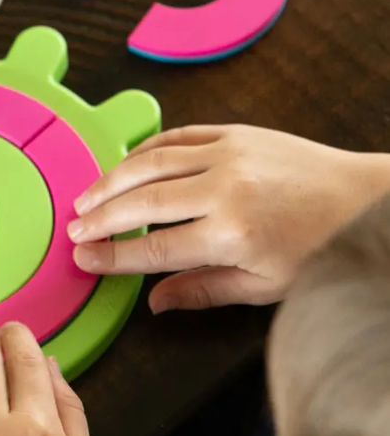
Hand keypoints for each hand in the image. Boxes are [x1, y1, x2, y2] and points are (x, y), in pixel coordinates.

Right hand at [68, 125, 389, 311]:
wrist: (363, 201)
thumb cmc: (320, 248)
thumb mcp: (264, 286)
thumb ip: (203, 290)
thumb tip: (154, 303)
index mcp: (232, 234)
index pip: (153, 248)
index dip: (112, 254)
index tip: (82, 255)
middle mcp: (224, 189)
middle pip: (142, 202)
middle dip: (100, 215)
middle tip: (74, 226)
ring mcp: (228, 154)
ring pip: (150, 162)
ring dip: (112, 179)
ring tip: (87, 195)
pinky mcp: (233, 132)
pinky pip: (175, 135)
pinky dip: (144, 149)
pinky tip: (126, 164)